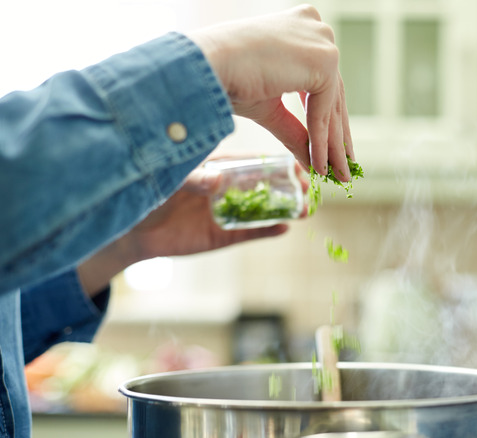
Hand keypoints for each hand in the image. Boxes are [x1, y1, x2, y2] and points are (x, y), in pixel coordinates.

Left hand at [76, 165, 308, 295]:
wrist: (131, 230)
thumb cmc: (146, 194)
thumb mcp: (169, 180)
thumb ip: (192, 179)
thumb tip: (217, 181)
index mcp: (216, 168)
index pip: (251, 161)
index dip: (274, 162)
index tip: (295, 161)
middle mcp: (226, 188)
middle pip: (265, 184)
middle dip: (289, 185)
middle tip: (309, 187)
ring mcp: (226, 211)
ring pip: (262, 208)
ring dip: (285, 209)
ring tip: (306, 210)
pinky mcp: (222, 234)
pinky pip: (249, 232)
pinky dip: (266, 231)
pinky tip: (285, 228)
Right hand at [188, 5, 353, 181]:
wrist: (205, 66)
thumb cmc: (225, 79)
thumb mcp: (269, 106)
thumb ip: (297, 129)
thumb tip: (314, 161)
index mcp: (303, 26)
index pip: (323, 81)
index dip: (328, 119)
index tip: (334, 149)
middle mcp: (316, 27)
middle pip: (333, 93)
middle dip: (336, 136)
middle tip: (342, 168)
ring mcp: (322, 41)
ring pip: (332, 105)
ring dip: (333, 145)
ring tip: (336, 175)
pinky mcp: (324, 60)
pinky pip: (325, 110)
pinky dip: (321, 140)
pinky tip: (321, 165)